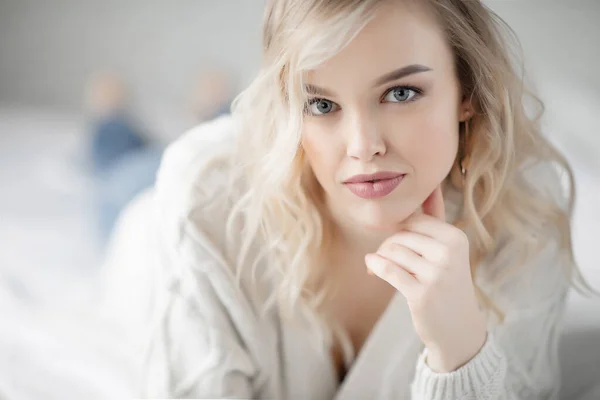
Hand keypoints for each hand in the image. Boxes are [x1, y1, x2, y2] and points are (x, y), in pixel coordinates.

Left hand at [365, 185, 486, 371]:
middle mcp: (449, 253)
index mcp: (456, 238)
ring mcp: (436, 274)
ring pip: (392, 252)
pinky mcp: (421, 294)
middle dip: (388, 245)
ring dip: (381, 259)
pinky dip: (375, 266)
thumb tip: (430, 186)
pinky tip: (370, 268)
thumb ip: (435, 219)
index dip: (399, 229)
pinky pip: (388, 270)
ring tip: (381, 268)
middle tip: (384, 258)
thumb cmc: (447, 282)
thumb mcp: (447, 250)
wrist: (458, 327)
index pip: (414, 220)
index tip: (395, 242)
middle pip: (400, 235)